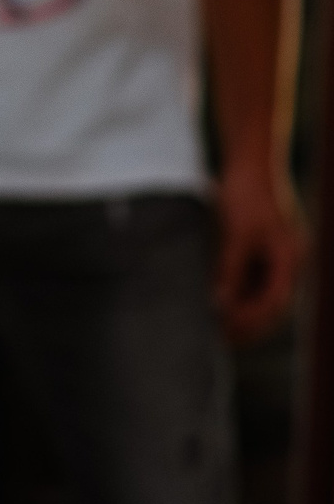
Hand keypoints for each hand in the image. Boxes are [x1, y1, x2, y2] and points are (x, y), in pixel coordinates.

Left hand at [213, 151, 304, 342]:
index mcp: (289, 260)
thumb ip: (230, 269)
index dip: (252, 320)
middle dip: (249, 323)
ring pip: (261, 295)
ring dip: (242, 312)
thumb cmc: (247, 195)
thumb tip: (220, 304)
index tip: (227, 331)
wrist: (251, 164)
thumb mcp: (237, 233)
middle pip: (271, 304)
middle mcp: (287, 263)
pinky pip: (252, 281)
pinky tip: (217, 304)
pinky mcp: (261, 252)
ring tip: (215, 329)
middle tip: (219, 339)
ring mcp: (275, 258)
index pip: (275, 302)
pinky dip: (237, 295)